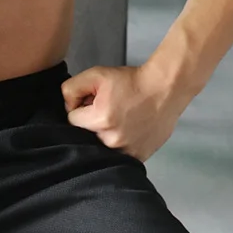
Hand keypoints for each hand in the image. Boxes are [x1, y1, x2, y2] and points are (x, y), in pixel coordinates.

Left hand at [61, 64, 190, 161]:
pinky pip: (118, 156)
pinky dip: (119, 145)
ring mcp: (126, 152)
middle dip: (91, 124)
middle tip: (108, 111)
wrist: (166, 88)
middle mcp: (112, 140)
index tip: (92, 103)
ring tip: (119, 121)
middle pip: (85, 136)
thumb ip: (71, 89)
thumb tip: (66, 107)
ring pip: (100, 148)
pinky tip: (128, 130)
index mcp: (100, 120)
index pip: (72, 121)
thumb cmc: (132, 82)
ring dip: (104, 136)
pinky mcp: (138, 157)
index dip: (80, 109)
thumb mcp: (96, 74)